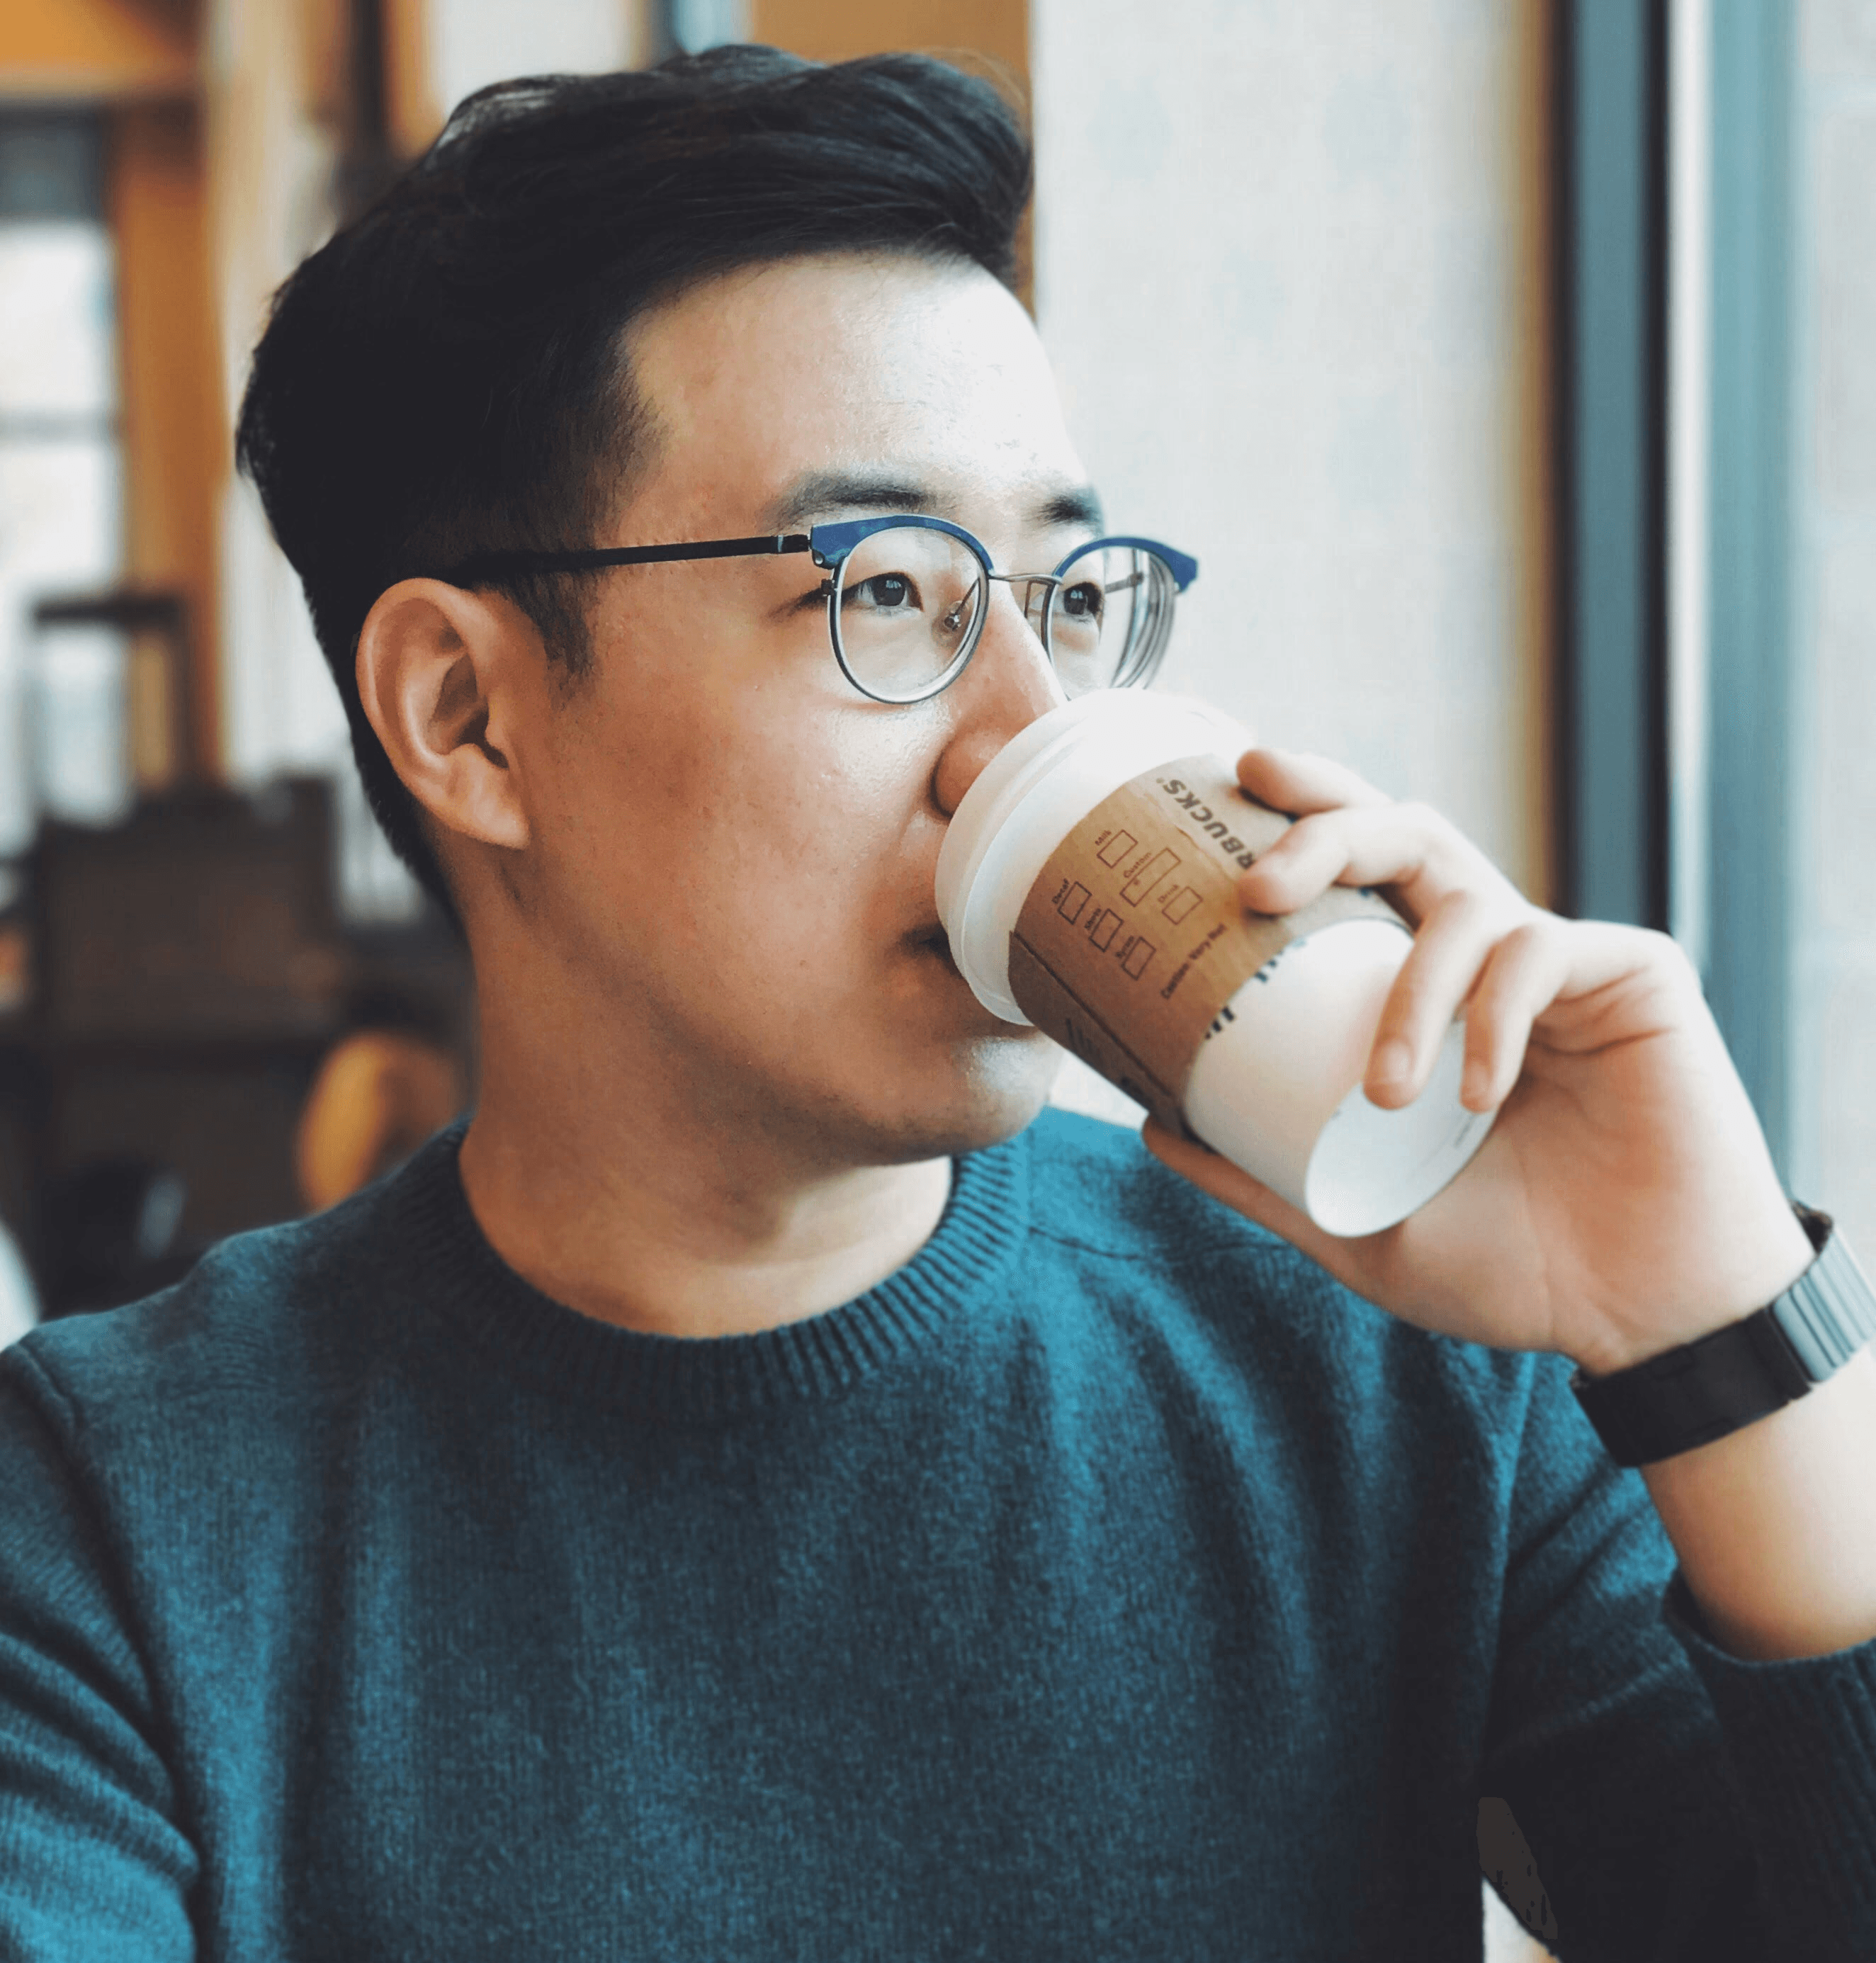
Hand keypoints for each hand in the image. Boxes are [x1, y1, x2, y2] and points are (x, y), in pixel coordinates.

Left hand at [1142, 748, 1814, 1374]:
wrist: (1632, 1317)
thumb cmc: (1506, 1265)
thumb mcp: (1351, 1225)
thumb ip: (1258, 1175)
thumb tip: (1149, 1127)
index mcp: (1421, 993)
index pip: (1356, 876)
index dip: (1301, 815)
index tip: (1232, 782)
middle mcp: (1485, 958)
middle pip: (1404, 836)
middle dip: (1326, 832)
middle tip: (1258, 887)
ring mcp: (1561, 961)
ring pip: (1466, 901)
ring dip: (1410, 992)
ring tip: (1387, 1093)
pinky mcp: (1633, 974)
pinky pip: (1542, 953)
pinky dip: (1493, 1018)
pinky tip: (1480, 1095)